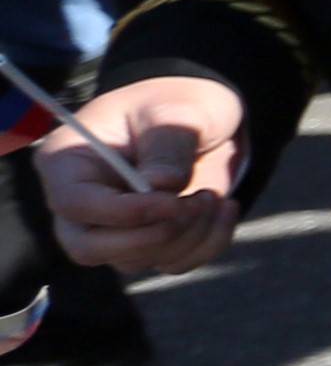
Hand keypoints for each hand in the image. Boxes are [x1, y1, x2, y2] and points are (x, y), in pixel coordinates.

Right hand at [37, 75, 245, 277]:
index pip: (75, 203)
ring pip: (136, 260)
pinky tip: (226, 207)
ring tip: (215, 195)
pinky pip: (172, 262)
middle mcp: (82, 201)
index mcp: (69, 161)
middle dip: (151, 236)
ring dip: (188, 235)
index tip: (173, 201)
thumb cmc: (180, 103)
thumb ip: (167, 147)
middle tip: (199, 201)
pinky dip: (207, 243)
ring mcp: (112, 226)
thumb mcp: (178, 111)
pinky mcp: (148, 240)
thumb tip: (161, 186)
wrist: (208, 117)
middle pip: (89, 249)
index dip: (123, 212)